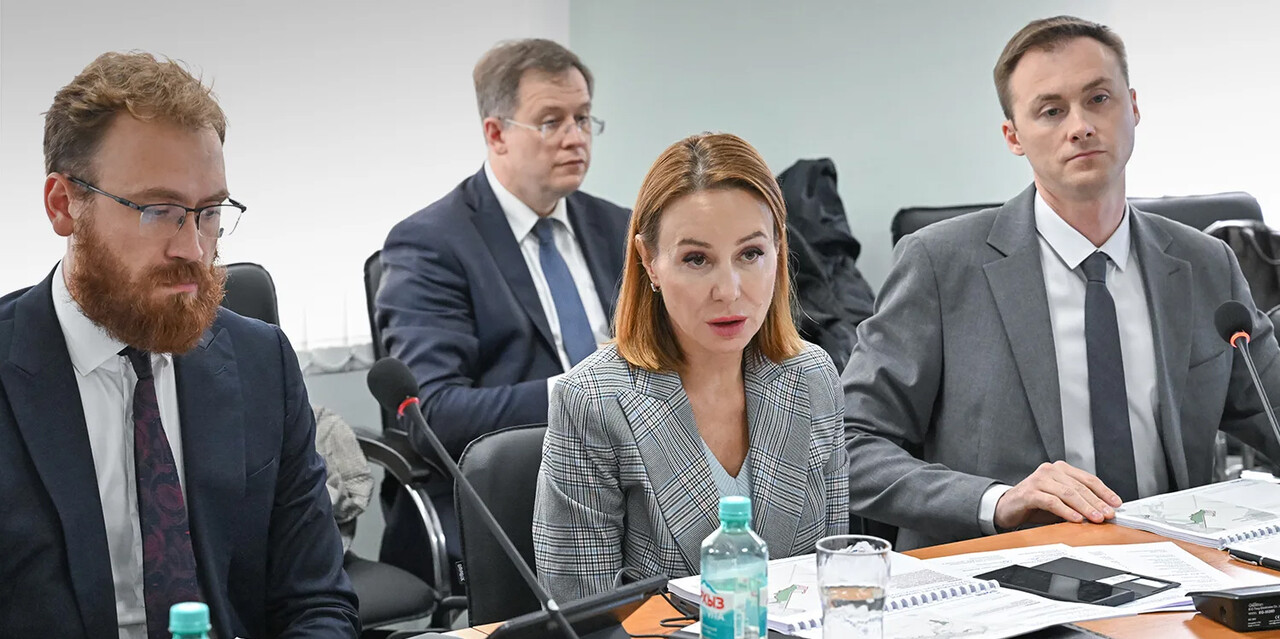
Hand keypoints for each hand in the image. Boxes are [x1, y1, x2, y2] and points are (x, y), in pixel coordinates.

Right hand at [993, 461, 1122, 530]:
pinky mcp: (1029, 492)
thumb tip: (1101, 512)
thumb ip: (1078, 502)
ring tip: (1095, 518)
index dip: (1104, 491)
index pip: (1087, 479)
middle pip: (1079, 487)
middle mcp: (1050, 470)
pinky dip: (1065, 511)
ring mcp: (1039, 480)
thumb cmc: (1035, 503)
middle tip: (1108, 514)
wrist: (1008, 507)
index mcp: (1060, 469)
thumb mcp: (1060, 501)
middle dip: (1096, 502)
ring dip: (1084, 507)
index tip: (1115, 503)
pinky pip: (1052, 501)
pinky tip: (1075, 518)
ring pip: (1068, 493)